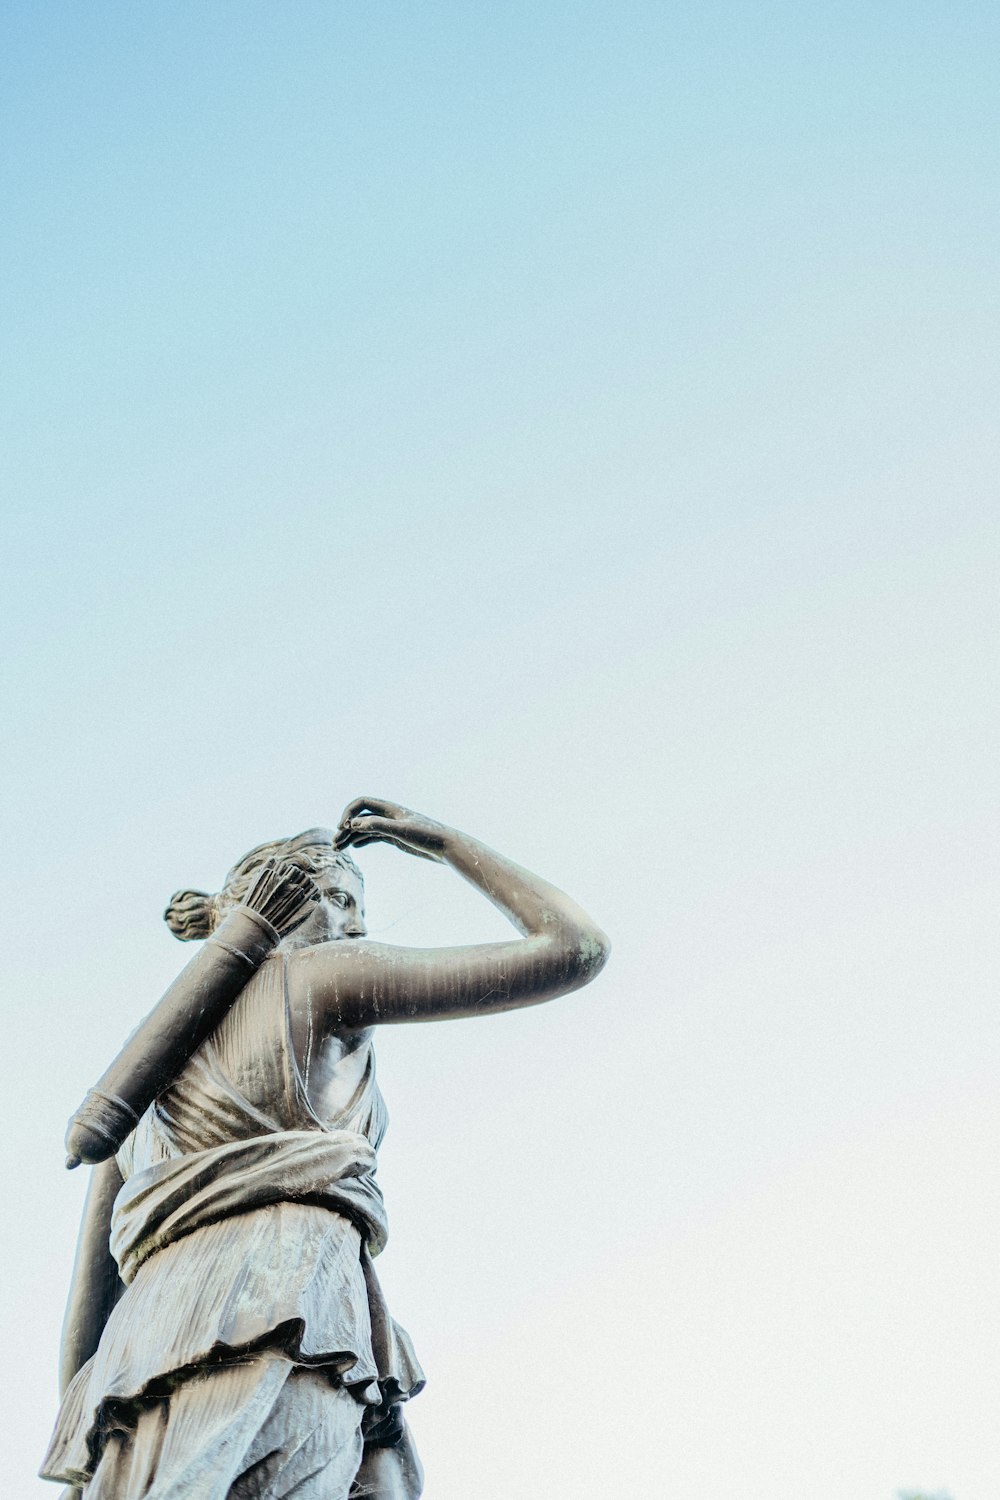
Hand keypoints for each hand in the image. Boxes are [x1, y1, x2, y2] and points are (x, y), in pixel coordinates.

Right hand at [334, 798, 448, 862]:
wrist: (446, 847)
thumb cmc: (427, 836)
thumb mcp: (401, 831)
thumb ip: (378, 826)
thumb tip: (354, 824)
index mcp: (390, 808)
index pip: (362, 803)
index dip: (349, 813)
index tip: (342, 828)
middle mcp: (389, 815)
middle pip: (361, 817)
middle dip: (346, 828)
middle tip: (335, 844)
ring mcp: (392, 827)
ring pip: (365, 829)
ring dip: (351, 837)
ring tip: (338, 849)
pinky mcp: (396, 838)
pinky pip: (374, 837)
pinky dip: (362, 840)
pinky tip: (354, 847)